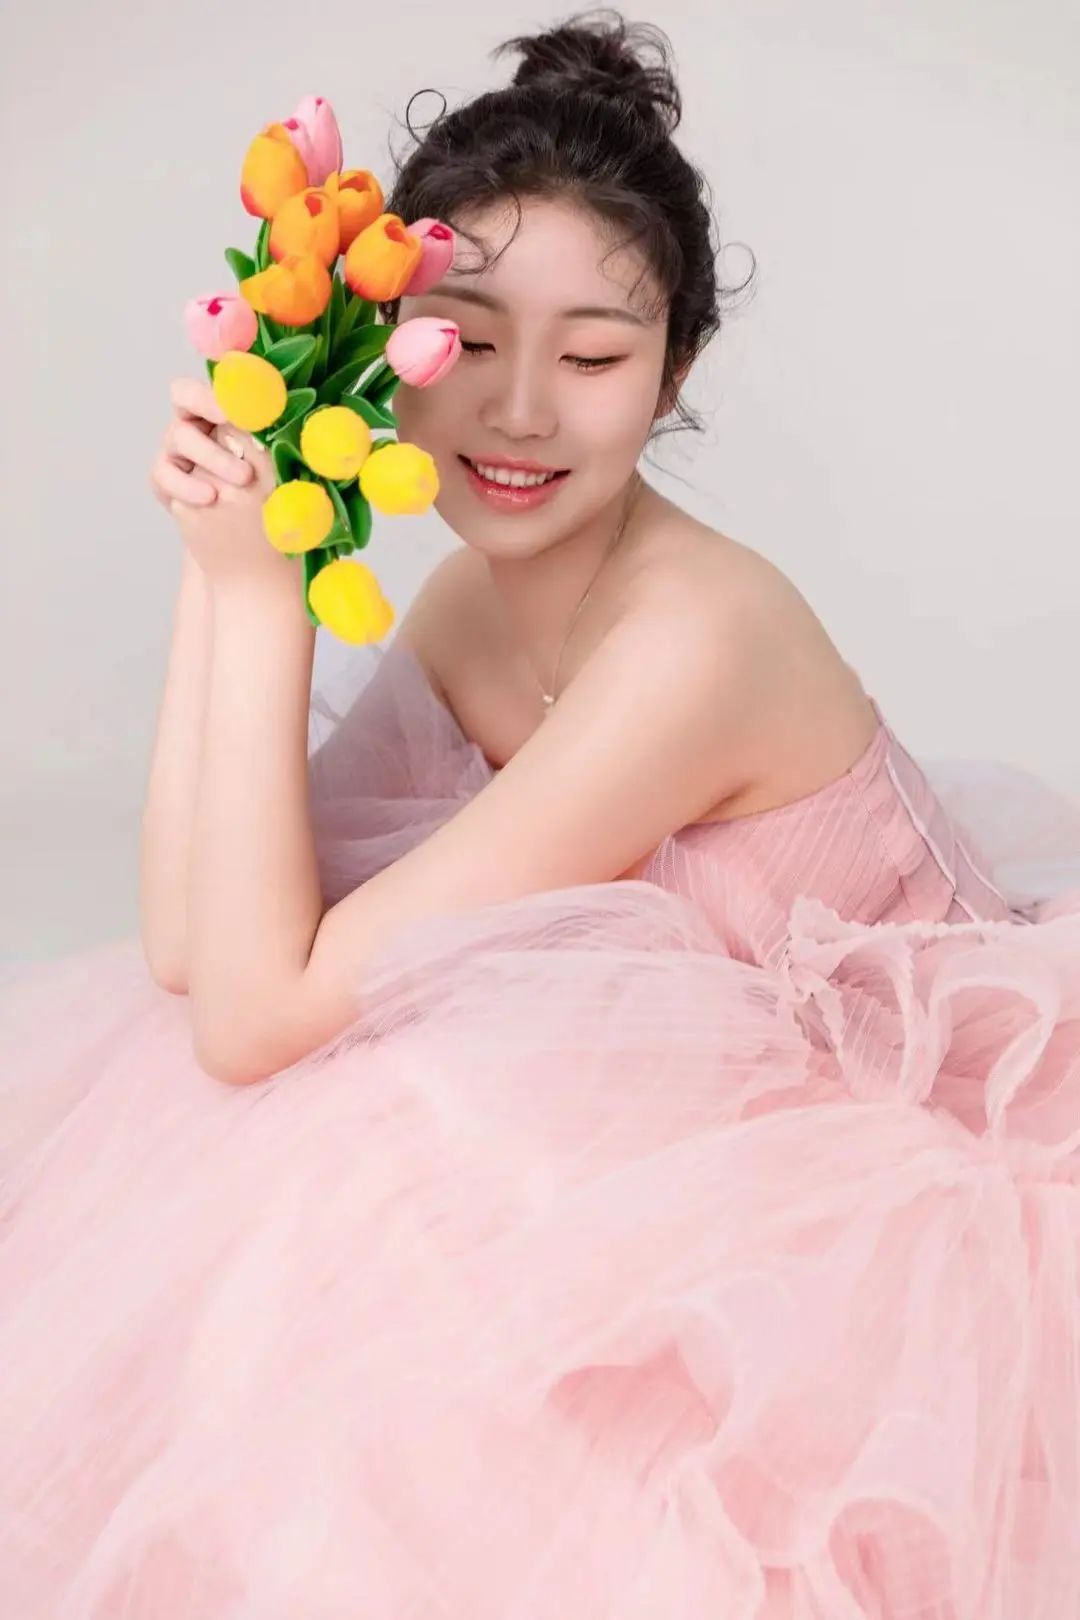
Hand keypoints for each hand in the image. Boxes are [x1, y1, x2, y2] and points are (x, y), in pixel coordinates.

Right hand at [151, 377, 292, 594]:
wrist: (248, 553)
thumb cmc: (274, 506)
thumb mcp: (288, 473)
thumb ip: (291, 445)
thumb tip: (318, 425)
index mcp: (231, 413)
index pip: (224, 383)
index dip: (235, 384)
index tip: (258, 398)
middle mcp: (199, 424)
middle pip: (183, 393)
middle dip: (207, 402)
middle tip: (230, 418)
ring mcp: (177, 450)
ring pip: (179, 435)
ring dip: (212, 454)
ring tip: (243, 477)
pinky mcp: (165, 479)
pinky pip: (164, 473)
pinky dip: (187, 484)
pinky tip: (210, 498)